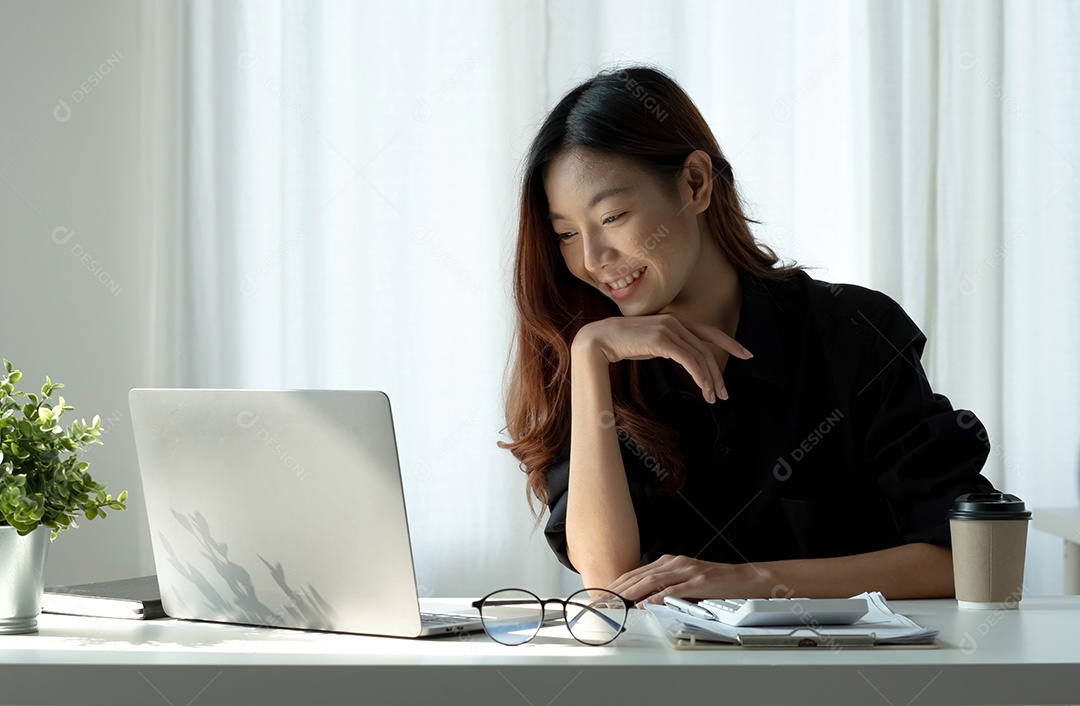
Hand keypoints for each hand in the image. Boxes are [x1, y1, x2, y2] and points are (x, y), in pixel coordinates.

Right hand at [573, 313, 751, 402]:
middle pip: (708, 348)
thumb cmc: (622, 344)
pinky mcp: (662, 339)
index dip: (730, 342)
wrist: (599, 339)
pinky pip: (689, 360)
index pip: (709, 331)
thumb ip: (669, 347)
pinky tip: (703, 388)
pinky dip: (699, 375)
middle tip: (724, 393)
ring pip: (701, 356)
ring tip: (713, 398)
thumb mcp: (651, 344)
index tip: (746, 354)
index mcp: (675, 321)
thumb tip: (685, 360)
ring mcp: (669, 328)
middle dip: (719, 372)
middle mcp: (675, 321)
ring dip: (710, 380)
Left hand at [604, 554, 762, 604]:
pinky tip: (645, 604)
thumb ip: (666, 586)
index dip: (618, 583)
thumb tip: (643, 599)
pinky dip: (657, 598)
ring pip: (652, 581)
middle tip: (601, 600)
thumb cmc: (715, 582)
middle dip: (618, 588)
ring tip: (615, 602)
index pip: (637, 572)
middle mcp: (675, 563)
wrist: (744, 578)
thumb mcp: (686, 581)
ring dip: (631, 592)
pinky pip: (674, 590)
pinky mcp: (698, 582)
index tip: (602, 594)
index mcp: (670, 562)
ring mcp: (687, 571)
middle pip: (640, 575)